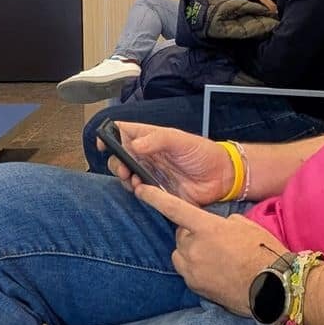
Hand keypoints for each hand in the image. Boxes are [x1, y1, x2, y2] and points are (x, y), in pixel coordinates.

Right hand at [101, 119, 233, 205]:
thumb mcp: (181, 140)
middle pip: (119, 156)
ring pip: (126, 175)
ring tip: (132, 179)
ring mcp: (150, 173)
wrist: (221, 176)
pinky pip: (139, 192)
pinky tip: (142, 188)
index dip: (109, 135)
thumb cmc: (202, 153)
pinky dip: (136, 191)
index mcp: (150, 138)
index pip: (123, 132)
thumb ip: (158, 140)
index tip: (102, 144)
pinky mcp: (157, 191)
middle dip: (116, 162)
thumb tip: (134, 145)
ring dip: (124, 177)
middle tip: (123, 169)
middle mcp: (147, 155)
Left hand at [134, 184, 286, 313]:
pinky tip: (217, 272)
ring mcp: (192, 269)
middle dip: (192, 234)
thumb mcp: (245, 225)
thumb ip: (222, 222)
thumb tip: (214, 228)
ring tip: (216, 257)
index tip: (141, 190)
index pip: (174, 209)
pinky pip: (187, 271)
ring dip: (191, 252)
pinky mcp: (194, 286)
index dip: (155, 198)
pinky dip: (196, 269)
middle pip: (181, 234)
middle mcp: (194, 247)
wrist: (272, 287)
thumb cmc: (263, 252)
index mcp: (207, 228)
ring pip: (181, 253)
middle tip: (215, 240)